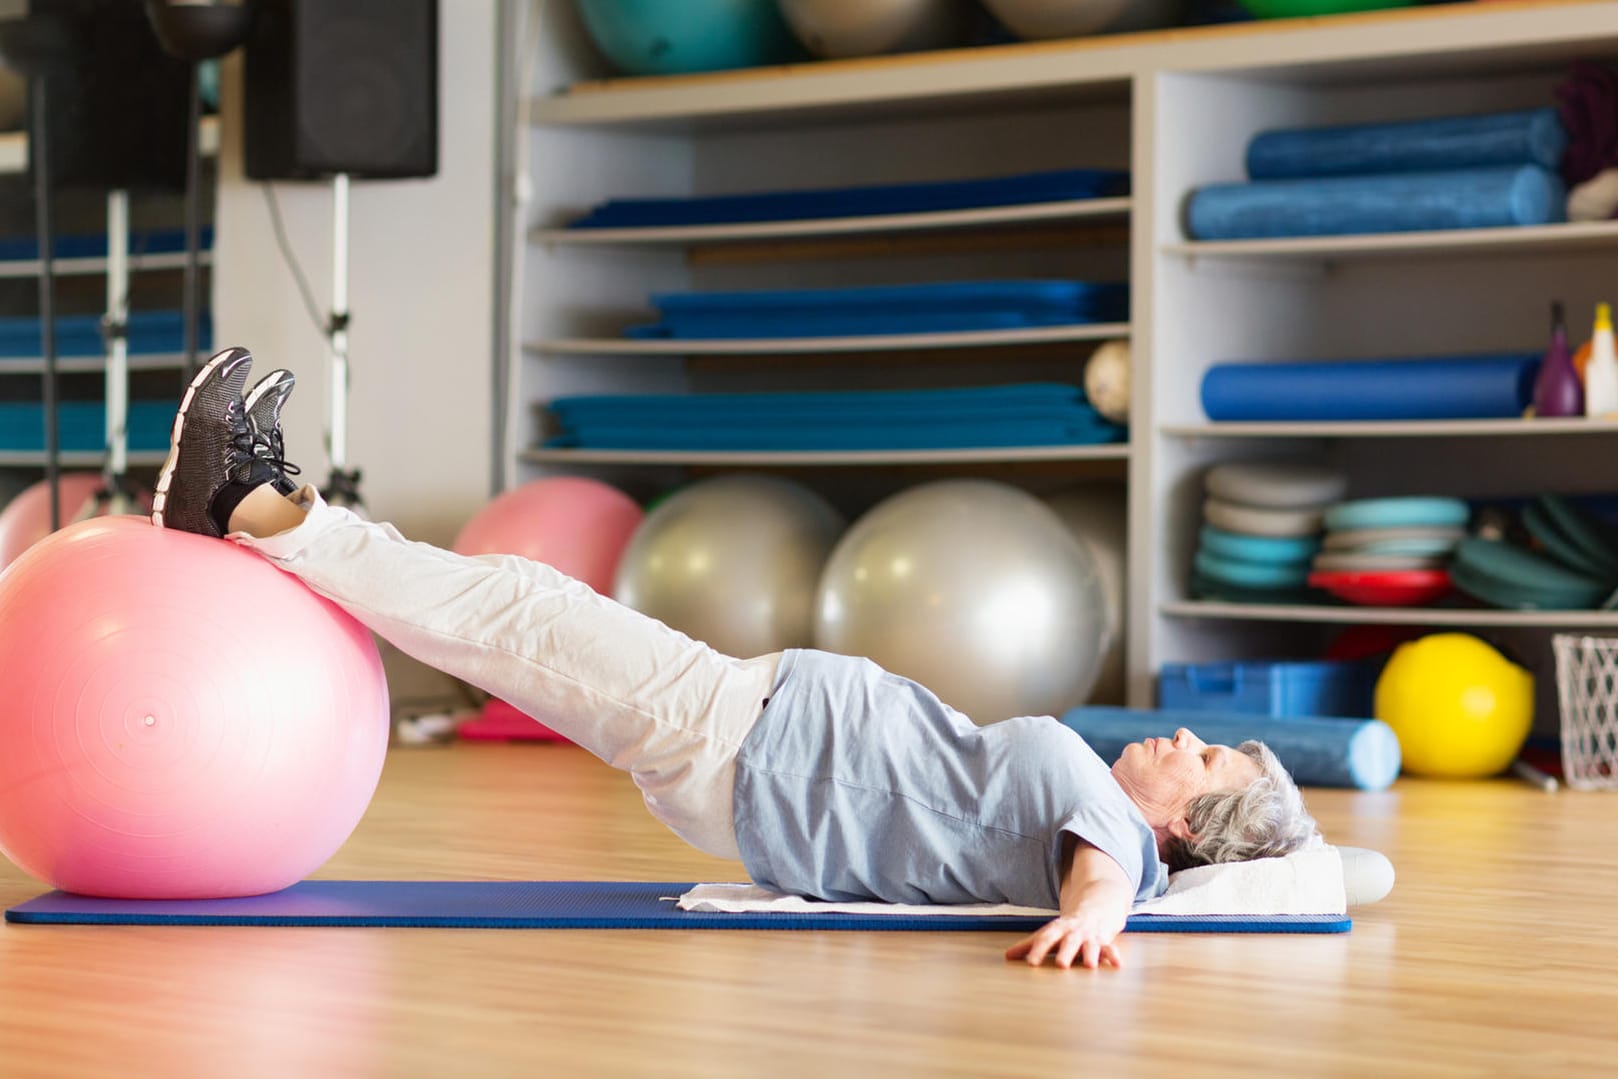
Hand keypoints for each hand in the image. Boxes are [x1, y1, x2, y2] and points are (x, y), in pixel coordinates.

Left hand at [1004, 908, 1124, 969]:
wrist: (1096, 904)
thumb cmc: (1069, 925)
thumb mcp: (1050, 932)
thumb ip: (1029, 945)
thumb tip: (1007, 956)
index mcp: (1058, 929)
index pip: (1046, 939)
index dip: (1038, 950)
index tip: (1031, 963)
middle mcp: (1074, 931)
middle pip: (1069, 941)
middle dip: (1065, 952)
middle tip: (1060, 965)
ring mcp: (1090, 935)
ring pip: (1090, 944)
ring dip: (1090, 954)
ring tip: (1089, 965)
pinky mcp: (1105, 939)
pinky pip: (1110, 948)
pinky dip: (1113, 955)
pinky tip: (1116, 965)